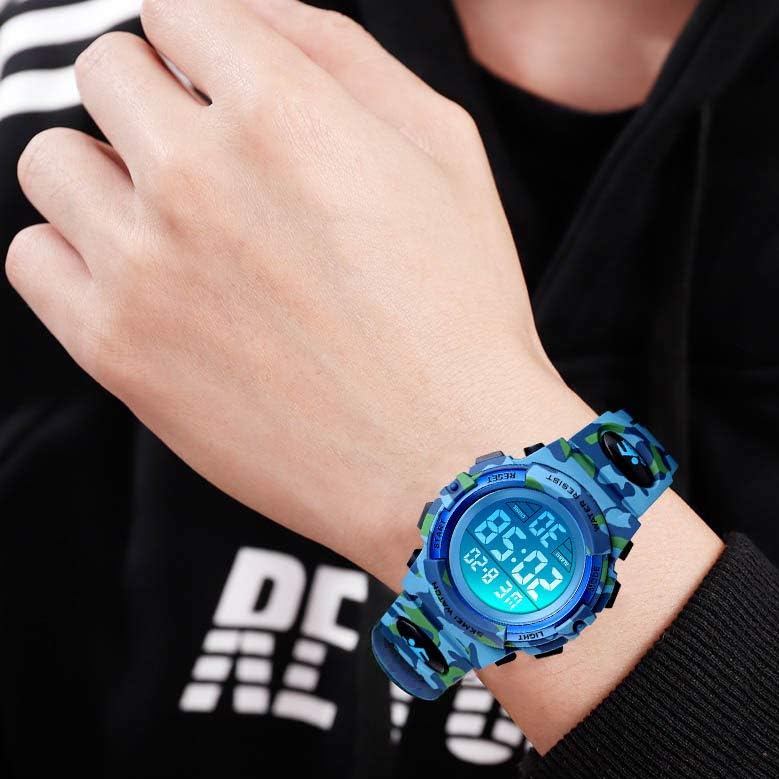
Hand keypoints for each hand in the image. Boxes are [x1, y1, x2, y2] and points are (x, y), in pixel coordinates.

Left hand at [6, 0, 591, 588]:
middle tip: (210, 166)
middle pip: (106, 71)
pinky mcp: (116, 351)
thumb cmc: (463, 312)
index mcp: (282, 109)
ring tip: (170, 227)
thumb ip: (340, 51)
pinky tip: (138, 282)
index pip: (175, 8)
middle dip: (157, 102)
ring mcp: (145, 265)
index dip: (204, 48)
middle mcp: (196, 174)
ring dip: (107, 176)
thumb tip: (248, 12)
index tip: (222, 91)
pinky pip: (31, 257)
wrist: (447, 461)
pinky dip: (73, 255)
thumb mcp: (446, 152)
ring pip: (53, 160)